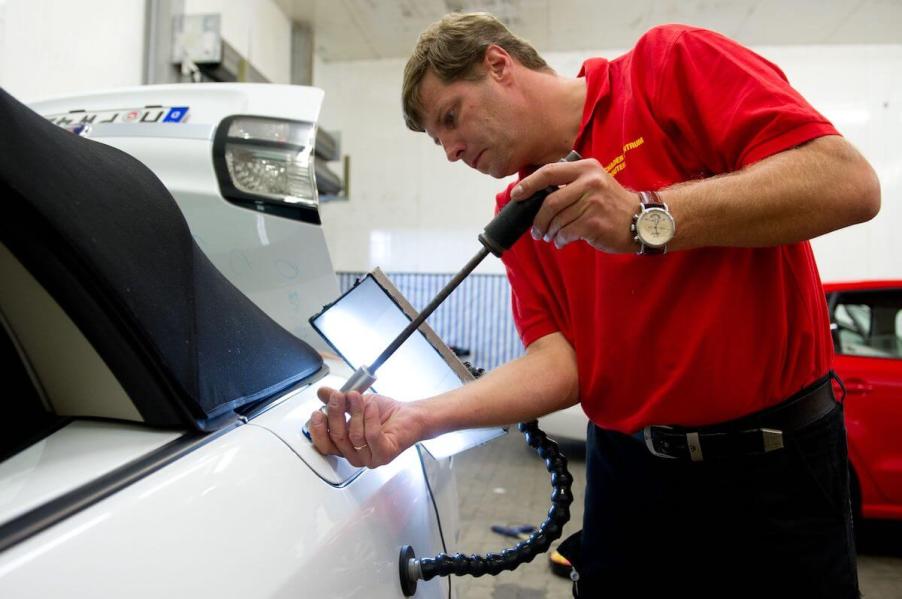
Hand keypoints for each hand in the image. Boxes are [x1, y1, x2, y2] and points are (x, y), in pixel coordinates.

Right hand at [308, 386, 424, 467]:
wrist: (411, 414)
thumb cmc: (385, 413)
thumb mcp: (355, 403)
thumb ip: (338, 400)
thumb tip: (323, 393)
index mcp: (346, 447)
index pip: (325, 446)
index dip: (318, 430)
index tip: (318, 412)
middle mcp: (356, 455)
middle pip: (338, 438)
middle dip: (336, 414)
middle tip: (338, 396)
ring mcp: (370, 458)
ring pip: (354, 436)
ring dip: (356, 412)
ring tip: (358, 398)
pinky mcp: (384, 454)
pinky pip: (371, 436)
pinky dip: (370, 418)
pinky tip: (371, 407)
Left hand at [510, 158, 637, 252]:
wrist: (641, 220)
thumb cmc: (612, 204)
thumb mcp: (594, 182)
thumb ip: (570, 183)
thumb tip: (536, 195)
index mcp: (586, 168)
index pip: (549, 172)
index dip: (529, 184)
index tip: (516, 195)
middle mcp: (589, 181)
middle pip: (549, 202)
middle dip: (538, 219)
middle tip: (536, 230)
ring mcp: (592, 202)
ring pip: (556, 220)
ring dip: (549, 232)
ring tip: (551, 237)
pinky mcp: (593, 222)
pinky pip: (565, 232)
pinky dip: (560, 240)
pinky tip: (562, 241)